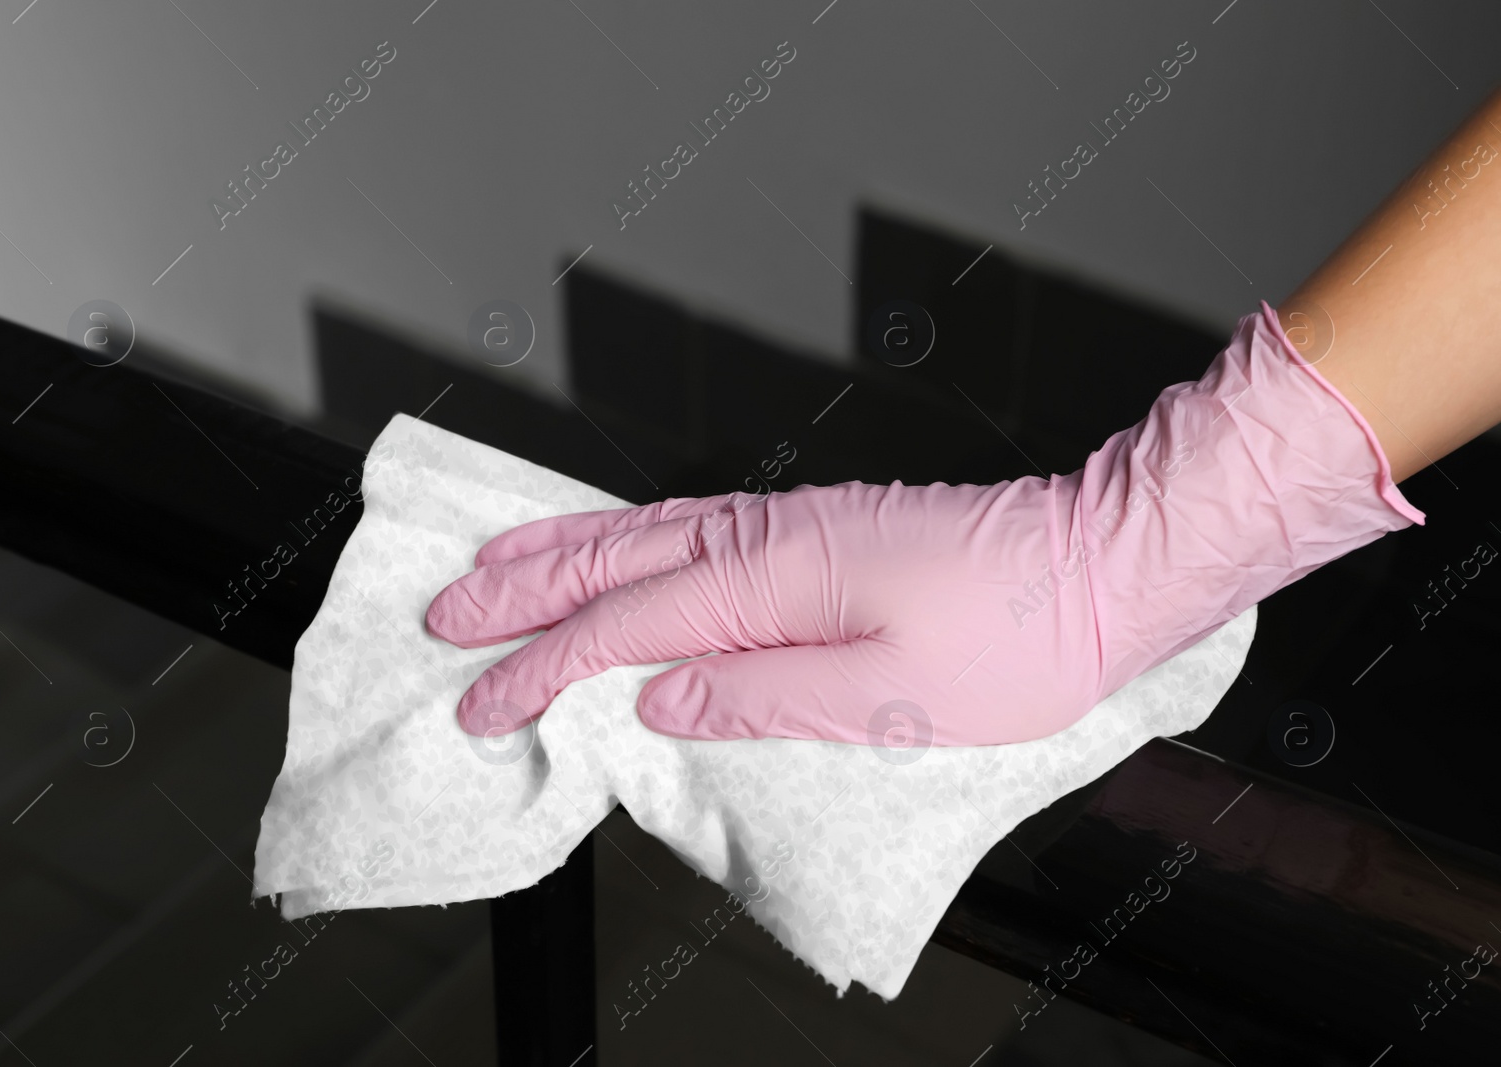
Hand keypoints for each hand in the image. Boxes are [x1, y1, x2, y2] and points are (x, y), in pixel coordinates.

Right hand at [426, 302, 1421, 744]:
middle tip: (445, 609)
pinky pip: (687, 528)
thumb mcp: (892, 698)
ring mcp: (786, 524)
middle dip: (521, 587)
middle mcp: (764, 536)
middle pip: (612, 557)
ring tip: (495, 563)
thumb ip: (762, 696)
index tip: (482, 699)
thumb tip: (662, 701)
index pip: (623, 626)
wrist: (1098, 562)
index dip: (541, 666)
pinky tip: (613, 547)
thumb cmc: (1012, 636)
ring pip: (643, 530)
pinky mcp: (811, 529)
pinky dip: (625, 536)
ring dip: (560, 550)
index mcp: (771, 579)